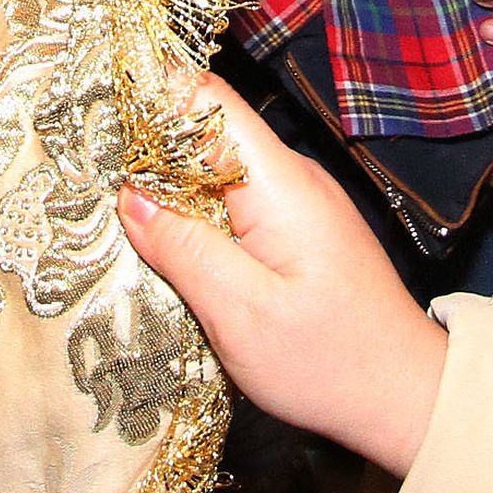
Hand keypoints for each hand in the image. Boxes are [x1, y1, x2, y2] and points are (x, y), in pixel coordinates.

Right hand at [119, 79, 444, 476]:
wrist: (404, 394)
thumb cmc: (329, 360)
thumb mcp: (241, 315)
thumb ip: (185, 250)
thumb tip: (131, 196)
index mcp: (280, 184)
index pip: (210, 103)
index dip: (153, 98)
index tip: (99, 116)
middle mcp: (292, 178)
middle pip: (209, 135)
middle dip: (150, 150)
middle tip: (88, 175)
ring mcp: (299, 203)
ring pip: (219, 172)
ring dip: (171, 189)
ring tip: (113, 212)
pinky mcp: (299, 230)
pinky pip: (237, 203)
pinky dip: (199, 216)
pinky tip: (170, 247)